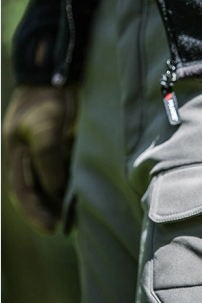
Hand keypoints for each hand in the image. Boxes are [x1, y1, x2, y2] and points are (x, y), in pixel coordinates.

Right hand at [2, 85, 75, 234]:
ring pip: (49, 182)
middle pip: (34, 191)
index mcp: (17, 153)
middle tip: (63, 228)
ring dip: (59, 200)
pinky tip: (83, 192)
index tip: (52, 228)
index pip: (23, 190)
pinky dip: (70, 183)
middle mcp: (28, 155)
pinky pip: (63, 169)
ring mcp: (45, 149)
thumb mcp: (45, 129)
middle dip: (46, 211)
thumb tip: (56, 190)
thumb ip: (48, 160)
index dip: (36, 211)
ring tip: (74, 217)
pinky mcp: (62, 143)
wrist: (59, 74)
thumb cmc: (48, 100)